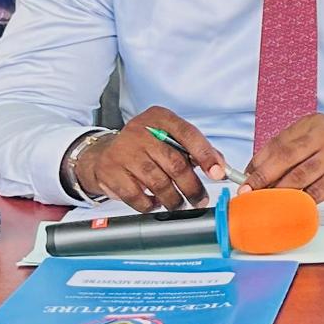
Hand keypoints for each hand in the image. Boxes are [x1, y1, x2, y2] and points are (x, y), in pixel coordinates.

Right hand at [72, 107, 226, 211]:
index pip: (189, 134)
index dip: (206, 156)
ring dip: (174, 200)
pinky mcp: (111, 171)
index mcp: (160, 118)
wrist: (103, 152)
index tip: (218, 173)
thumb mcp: (168, 137)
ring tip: (179, 204)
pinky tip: (155, 203)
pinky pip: (137, 196)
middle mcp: (140, 131)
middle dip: (193, 187)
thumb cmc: (144, 147)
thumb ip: (195, 149)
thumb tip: (220, 167)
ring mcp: (124, 151)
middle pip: (176, 164)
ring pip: (159, 183)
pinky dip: (150, 205)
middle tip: (200, 200)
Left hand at [244, 114, 323, 202]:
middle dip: (262, 178)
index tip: (245, 179)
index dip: (257, 163)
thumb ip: (295, 154)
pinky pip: (317, 191)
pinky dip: (302, 202)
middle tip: (248, 194)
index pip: (277, 143)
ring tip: (266, 204)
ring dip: (279, 193)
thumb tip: (259, 175)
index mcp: (314, 123)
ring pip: (298, 176)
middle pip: (284, 157)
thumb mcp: (322, 145)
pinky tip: (293, 209)